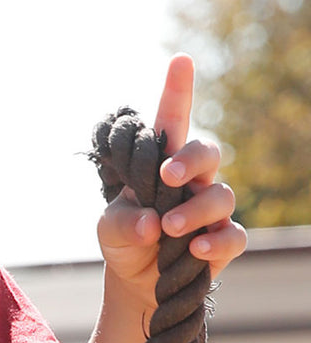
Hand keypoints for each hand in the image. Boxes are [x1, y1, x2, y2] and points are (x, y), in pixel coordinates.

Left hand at [98, 54, 246, 308]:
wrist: (137, 281)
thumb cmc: (126, 240)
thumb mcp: (109, 230)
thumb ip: (122, 222)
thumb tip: (151, 223)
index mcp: (161, 164)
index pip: (173, 122)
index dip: (178, 91)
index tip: (180, 61)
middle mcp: (193, 181)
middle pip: (208, 152)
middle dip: (190, 159)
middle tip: (166, 177)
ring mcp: (210, 210)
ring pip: (222, 195)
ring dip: (195, 210)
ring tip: (169, 228)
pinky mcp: (222, 241)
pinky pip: (232, 235)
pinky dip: (215, 241)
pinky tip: (195, 249)